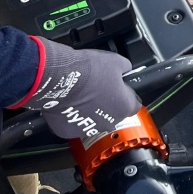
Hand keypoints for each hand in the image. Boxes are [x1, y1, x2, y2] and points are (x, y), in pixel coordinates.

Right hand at [18, 38, 140, 141]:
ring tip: (81, 96)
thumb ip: (125, 68)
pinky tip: (68, 104)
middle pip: (113, 115)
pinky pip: (73, 123)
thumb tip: (125, 69)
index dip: (127, 96)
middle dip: (107, 104)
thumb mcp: (115, 61)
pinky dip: (71, 116)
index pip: (133, 105)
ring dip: (89, 112)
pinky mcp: (68, 131)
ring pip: (92, 121)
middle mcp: (109, 123)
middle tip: (97, 90)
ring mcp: (87, 129)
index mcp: (124, 107)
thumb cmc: (89, 70)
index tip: (120, 89)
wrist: (59, 78)